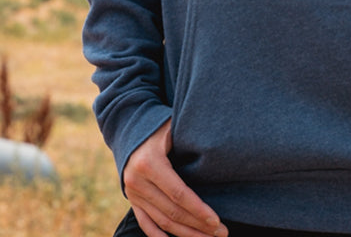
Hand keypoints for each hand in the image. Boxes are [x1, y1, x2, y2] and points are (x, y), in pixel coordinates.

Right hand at [122, 119, 226, 236]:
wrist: (128, 128)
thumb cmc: (158, 126)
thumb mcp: (171, 127)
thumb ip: (189, 138)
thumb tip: (217, 147)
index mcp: (150, 163)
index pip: (178, 194)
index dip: (198, 209)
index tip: (216, 221)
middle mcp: (138, 182)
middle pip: (172, 212)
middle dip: (198, 225)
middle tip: (222, 232)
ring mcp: (133, 194)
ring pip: (162, 222)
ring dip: (186, 234)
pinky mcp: (132, 200)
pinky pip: (146, 224)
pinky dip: (160, 236)